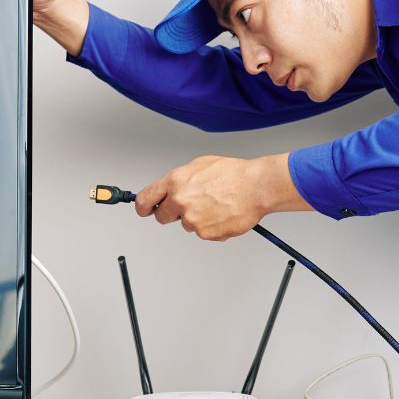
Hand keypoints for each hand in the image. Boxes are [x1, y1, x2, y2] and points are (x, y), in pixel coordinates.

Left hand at [134, 153, 308, 241]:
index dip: (143, 206)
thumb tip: (168, 188)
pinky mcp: (205, 233)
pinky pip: (203, 233)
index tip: (144, 209)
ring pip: (186, 224)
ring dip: (196, 218)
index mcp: (175, 181)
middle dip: (172, 214)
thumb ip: (179, 179)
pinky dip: (211, 226)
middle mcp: (180, 201)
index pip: (146, 199)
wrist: (255, 187)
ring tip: (215, 205)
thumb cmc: (233, 174)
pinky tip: (222, 213)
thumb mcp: (199, 165)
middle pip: (162, 217)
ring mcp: (192, 219)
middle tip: (190, 206)